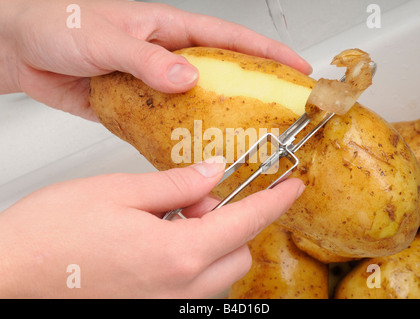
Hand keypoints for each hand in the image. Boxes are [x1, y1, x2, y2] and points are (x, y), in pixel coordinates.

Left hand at [0, 0, 311, 120]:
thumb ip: (145, 58)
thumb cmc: (59, 23)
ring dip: (216, 124)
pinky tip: (189, 156)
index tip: (296, 70)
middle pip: (223, 77)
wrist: (22, 48)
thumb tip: (185, 77)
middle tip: (276, 118)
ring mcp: (155, 85)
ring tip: (239, 146)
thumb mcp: (105, 36)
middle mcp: (168, 58)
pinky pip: (165, 126)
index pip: (230, 39)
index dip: (267, 55)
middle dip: (252, 95)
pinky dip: (178, 141)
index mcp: (170, 30)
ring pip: (196, 106)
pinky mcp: (137, 108)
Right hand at [0, 157, 303, 297]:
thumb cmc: (50, 236)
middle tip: (193, 197)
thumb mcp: (118, 192)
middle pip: (237, 251)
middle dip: (229, 220)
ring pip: (217, 269)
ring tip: (166, 216)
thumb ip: (174, 185)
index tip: (292, 187)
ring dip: (209, 240)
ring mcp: (164, 303)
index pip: (245, 223)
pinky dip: (189, 257)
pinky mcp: (151, 307)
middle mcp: (177, 288)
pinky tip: (156, 238)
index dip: (274, 202)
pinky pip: (192, 283)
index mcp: (175, 254)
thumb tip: (211, 174)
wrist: (10, 276)